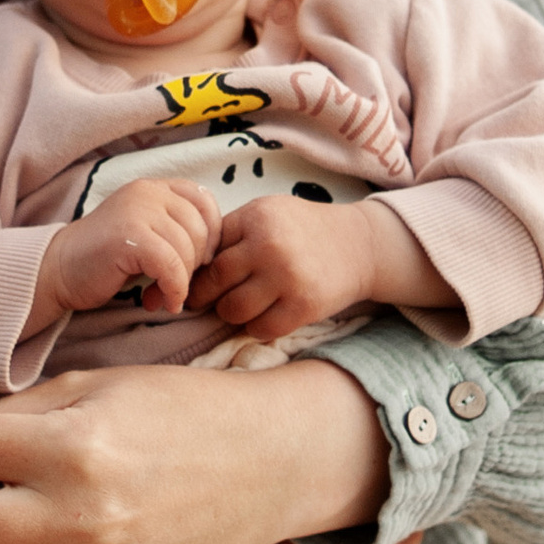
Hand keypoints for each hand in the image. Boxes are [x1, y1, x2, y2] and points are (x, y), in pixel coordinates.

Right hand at [36, 180, 220, 328]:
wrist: (59, 270)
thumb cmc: (105, 258)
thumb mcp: (146, 232)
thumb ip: (176, 229)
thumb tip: (216, 253)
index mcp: (154, 187)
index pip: (205, 202)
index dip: (212, 235)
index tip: (199, 261)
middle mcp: (147, 192)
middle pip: (200, 229)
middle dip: (195, 264)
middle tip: (174, 285)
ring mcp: (137, 211)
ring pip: (187, 249)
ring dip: (181, 282)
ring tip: (163, 297)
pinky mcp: (128, 237)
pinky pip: (171, 266)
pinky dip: (173, 289)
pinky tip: (161, 302)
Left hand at [191, 196, 442, 345]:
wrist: (359, 245)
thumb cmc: (302, 229)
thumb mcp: (266, 213)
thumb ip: (230, 232)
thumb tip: (185, 262)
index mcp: (256, 218)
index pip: (207, 252)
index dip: (196, 270)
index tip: (194, 280)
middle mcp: (269, 247)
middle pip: (215, 284)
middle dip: (207, 295)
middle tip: (210, 298)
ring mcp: (287, 278)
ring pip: (232, 311)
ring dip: (232, 313)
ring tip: (241, 304)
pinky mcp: (303, 307)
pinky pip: (260, 329)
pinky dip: (257, 327)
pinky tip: (265, 315)